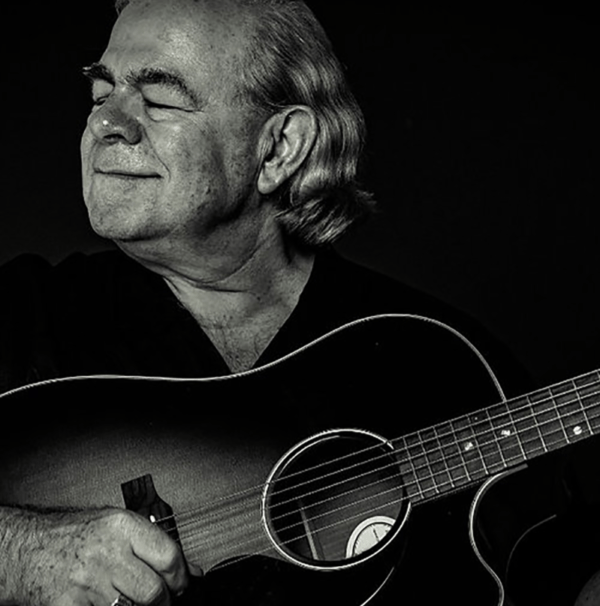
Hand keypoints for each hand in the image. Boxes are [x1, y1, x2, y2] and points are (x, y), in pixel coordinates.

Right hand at [17, 507, 192, 605]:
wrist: (29, 549)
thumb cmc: (77, 535)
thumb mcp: (118, 528)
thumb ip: (154, 546)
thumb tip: (191, 570)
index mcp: (123, 527)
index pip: (168, 556)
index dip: (181, 577)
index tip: (182, 584)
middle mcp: (106, 553)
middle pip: (153, 591)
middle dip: (162, 601)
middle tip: (161, 599)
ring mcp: (87, 583)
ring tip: (131, 599)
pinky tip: (108, 604)